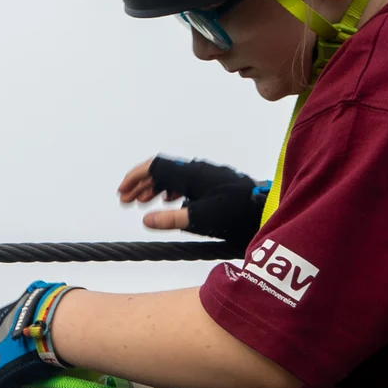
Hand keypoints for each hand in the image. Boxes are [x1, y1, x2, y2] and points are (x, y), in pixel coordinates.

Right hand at [118, 157, 265, 252]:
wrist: (266, 209)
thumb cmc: (235, 214)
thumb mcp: (200, 219)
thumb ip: (171, 219)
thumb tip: (145, 220)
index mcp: (190, 174)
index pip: (154, 167)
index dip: (134, 178)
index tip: (122, 193)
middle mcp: (197, 170)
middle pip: (161, 171)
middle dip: (141, 184)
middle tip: (126, 201)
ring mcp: (206, 174)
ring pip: (173, 176)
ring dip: (155, 187)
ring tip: (143, 202)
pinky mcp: (215, 182)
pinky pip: (185, 181)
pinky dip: (170, 189)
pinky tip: (169, 200)